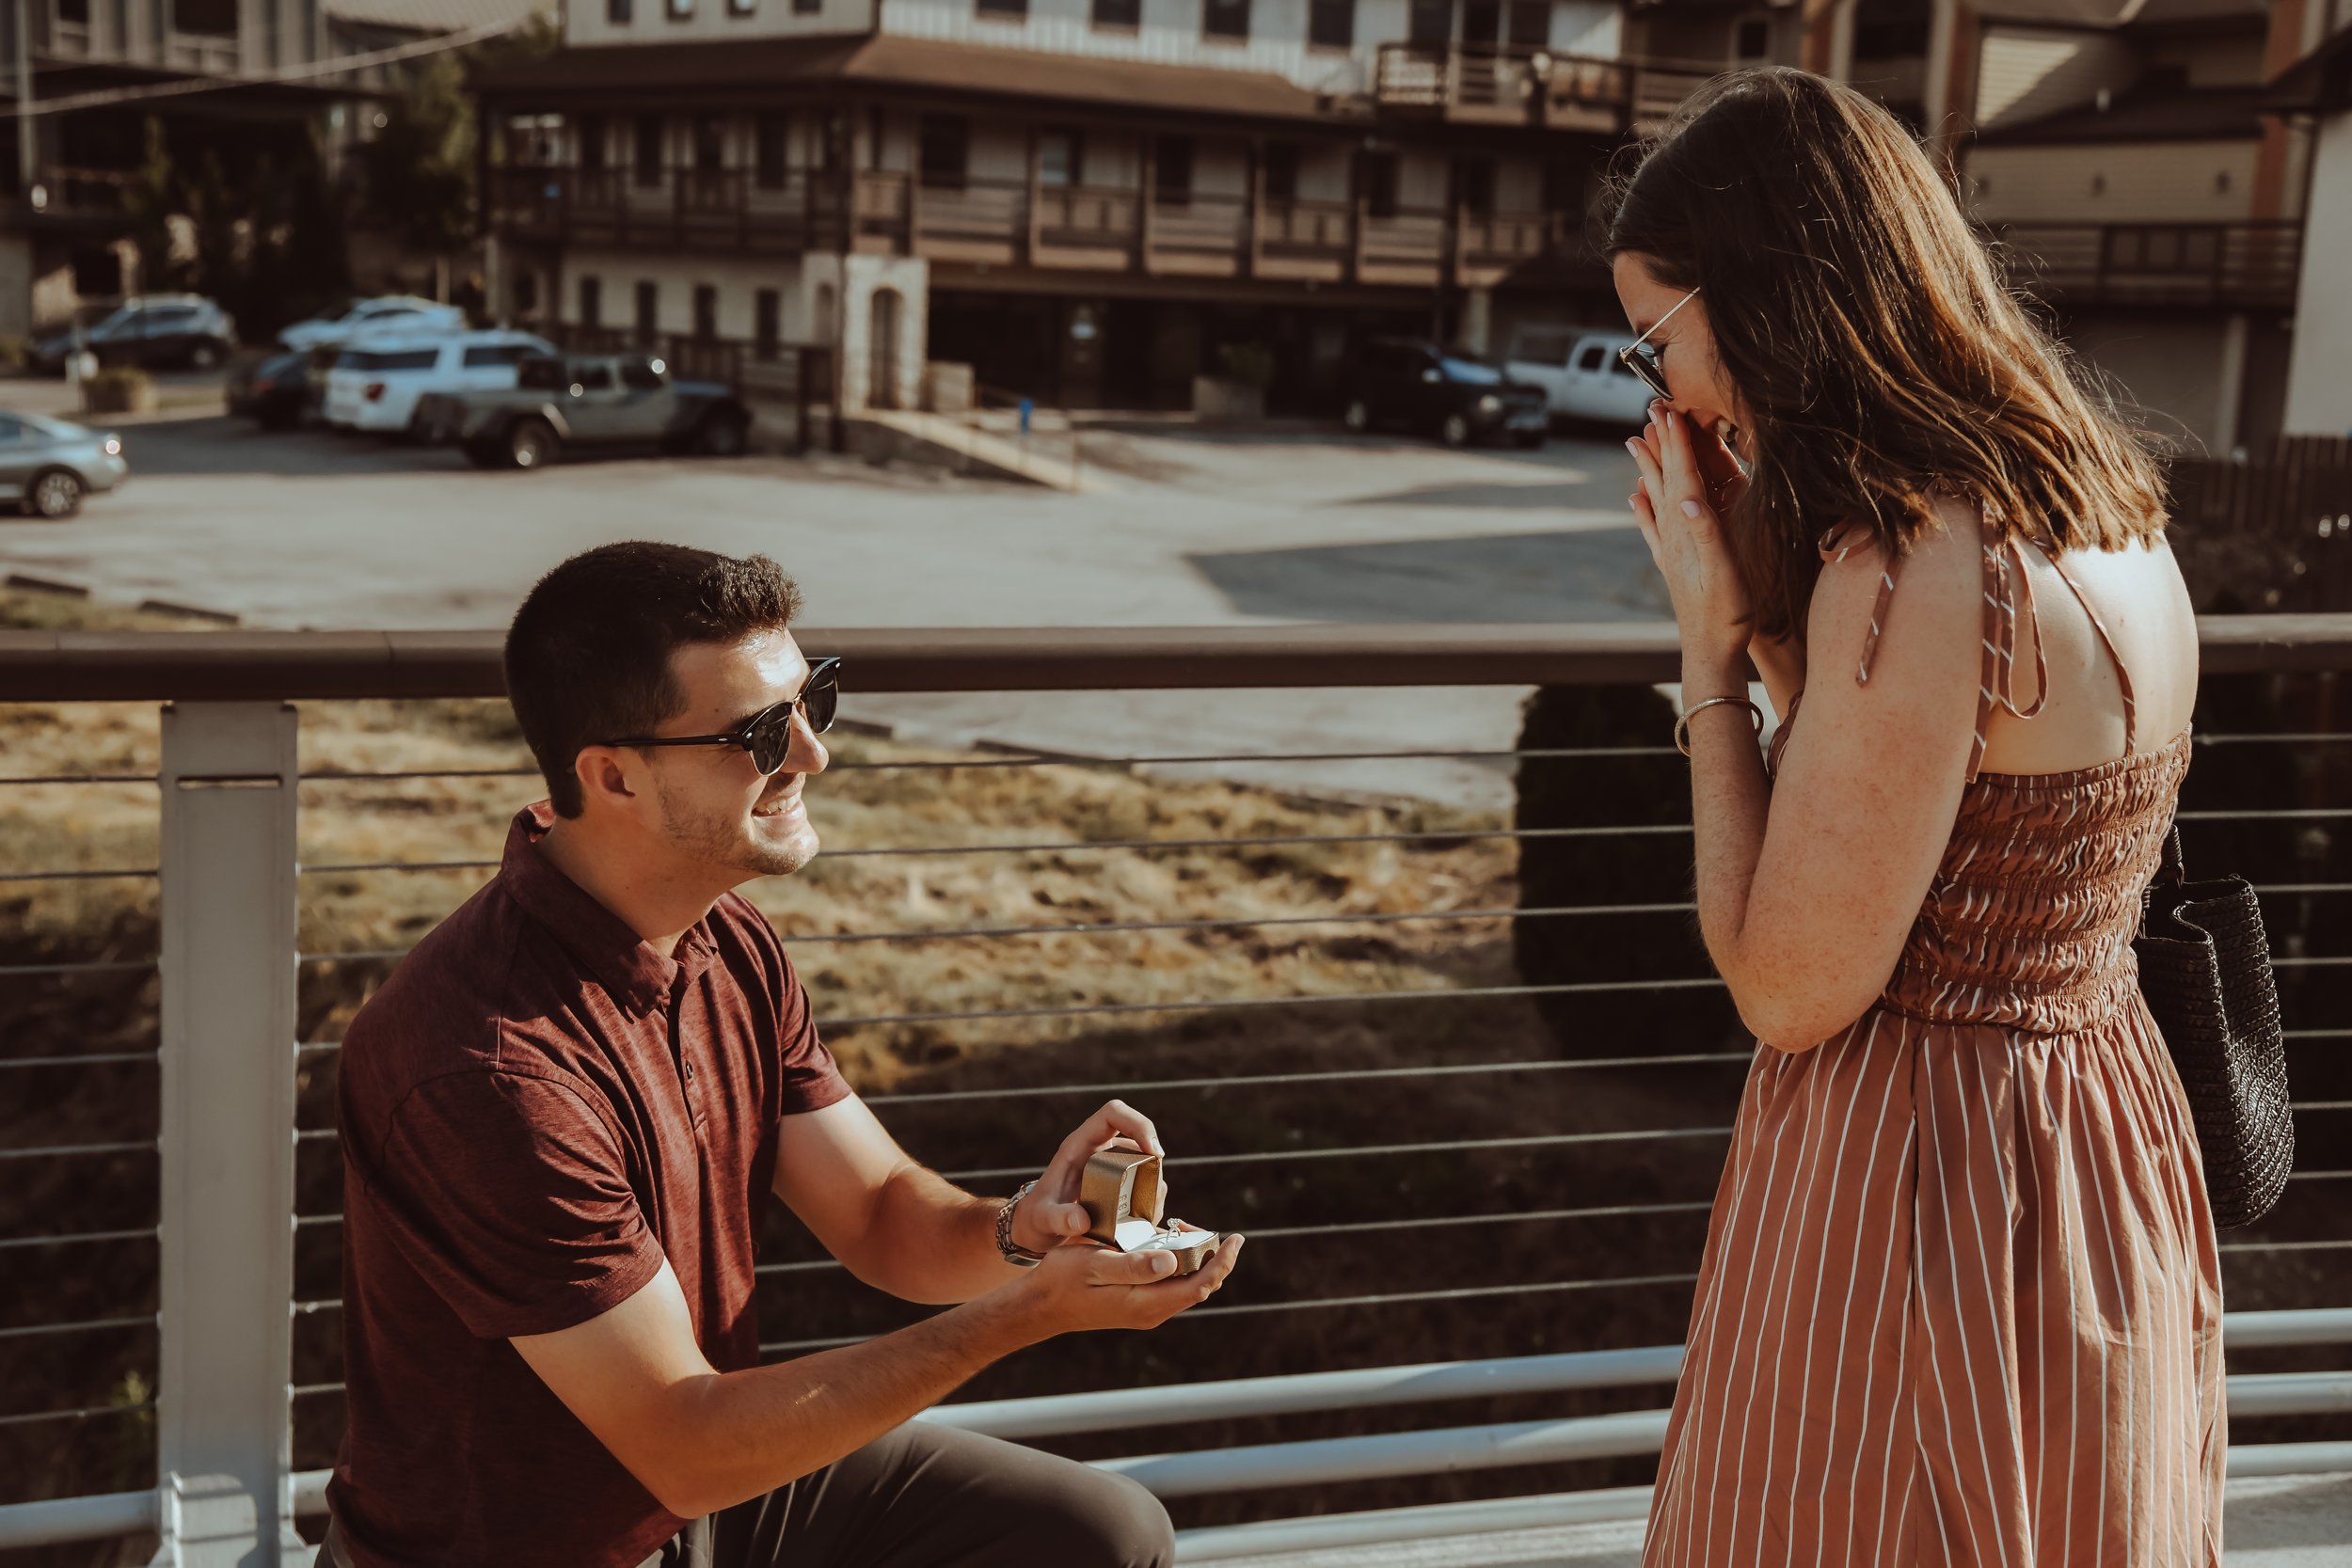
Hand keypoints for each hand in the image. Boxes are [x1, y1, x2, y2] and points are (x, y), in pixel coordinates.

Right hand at [1007, 1229, 1244, 1337]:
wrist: (1042, 1305)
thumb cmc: (1063, 1280)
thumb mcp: (1094, 1264)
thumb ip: (1134, 1265)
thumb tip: (1172, 1261)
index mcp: (1146, 1303)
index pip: (1201, 1285)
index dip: (1222, 1262)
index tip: (1236, 1239)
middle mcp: (1152, 1311)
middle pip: (1199, 1285)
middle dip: (1209, 1255)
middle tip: (1192, 1223)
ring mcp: (1145, 1310)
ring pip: (1185, 1285)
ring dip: (1192, 1257)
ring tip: (1179, 1227)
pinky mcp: (1137, 1304)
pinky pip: (1169, 1285)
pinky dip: (1176, 1262)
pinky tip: (1162, 1241)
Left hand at [1009, 1099, 1162, 1255]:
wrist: (1038, 1231)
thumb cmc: (1037, 1219)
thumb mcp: (1043, 1220)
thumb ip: (1058, 1219)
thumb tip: (1082, 1220)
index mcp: (1079, 1146)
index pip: (1113, 1114)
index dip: (1137, 1124)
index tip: (1153, 1151)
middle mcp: (1098, 1151)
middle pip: (1137, 1135)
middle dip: (1153, 1159)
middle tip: (1153, 1191)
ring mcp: (1111, 1166)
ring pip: (1146, 1160)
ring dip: (1154, 1183)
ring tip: (1147, 1212)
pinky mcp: (1120, 1184)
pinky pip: (1145, 1182)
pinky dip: (1151, 1199)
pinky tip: (1142, 1219)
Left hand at [1627, 403, 1753, 669]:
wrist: (1711, 652)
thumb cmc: (1725, 614)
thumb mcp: (1726, 573)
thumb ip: (1709, 535)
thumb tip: (1689, 500)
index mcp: (1691, 530)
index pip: (1683, 476)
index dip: (1677, 442)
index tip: (1670, 410)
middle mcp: (1675, 535)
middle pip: (1665, 479)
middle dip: (1660, 443)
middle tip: (1651, 411)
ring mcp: (1671, 549)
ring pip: (1655, 497)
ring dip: (1648, 467)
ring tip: (1634, 441)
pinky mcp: (1672, 564)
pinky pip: (1653, 526)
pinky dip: (1644, 507)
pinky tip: (1636, 497)